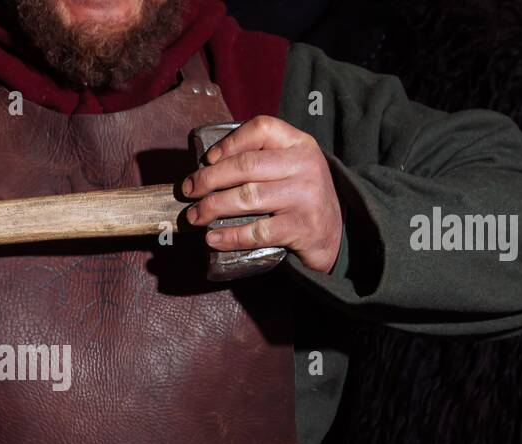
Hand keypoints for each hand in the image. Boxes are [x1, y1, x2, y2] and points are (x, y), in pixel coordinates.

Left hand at [182, 116, 342, 272]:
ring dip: (211, 207)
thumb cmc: (300, 196)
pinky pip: (257, 231)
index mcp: (299, 144)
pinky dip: (230, 236)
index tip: (207, 159)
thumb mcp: (291, 166)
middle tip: (188, 190)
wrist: (334, 234)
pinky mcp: (302, 227)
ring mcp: (305, 197)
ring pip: (247, 198)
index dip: (229, 142)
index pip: (261, 128)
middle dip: (208, 179)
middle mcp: (304, 166)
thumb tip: (207, 165)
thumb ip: (262, 158)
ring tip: (194, 216)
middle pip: (246, 166)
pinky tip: (212, 238)